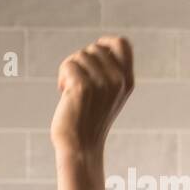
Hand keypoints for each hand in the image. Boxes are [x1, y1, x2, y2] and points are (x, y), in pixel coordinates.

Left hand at [50, 35, 133, 157]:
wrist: (80, 147)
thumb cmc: (88, 122)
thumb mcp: (107, 96)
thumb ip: (109, 74)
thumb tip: (98, 48)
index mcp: (127, 81)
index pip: (122, 44)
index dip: (104, 42)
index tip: (91, 54)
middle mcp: (118, 80)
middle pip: (93, 49)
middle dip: (80, 62)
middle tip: (76, 84)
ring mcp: (102, 83)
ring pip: (79, 56)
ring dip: (69, 71)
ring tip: (70, 91)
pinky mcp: (83, 87)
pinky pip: (67, 65)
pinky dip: (61, 77)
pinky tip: (63, 93)